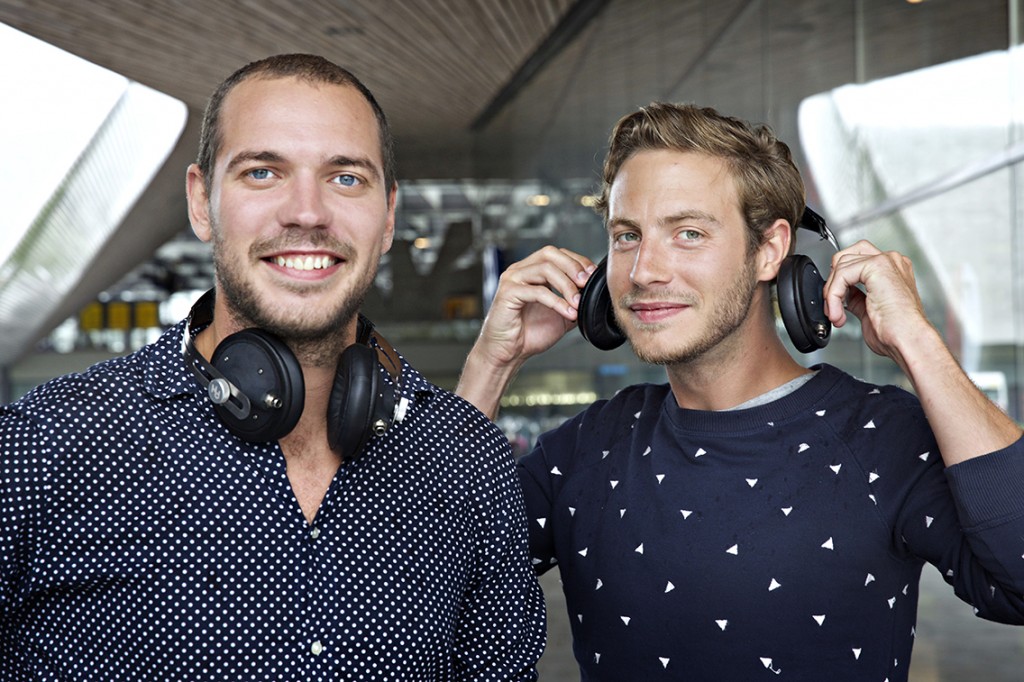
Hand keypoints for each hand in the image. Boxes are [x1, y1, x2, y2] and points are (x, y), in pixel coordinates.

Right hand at [457, 246, 595, 418]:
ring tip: (577, 303)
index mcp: (531, 271)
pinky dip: (556, 301)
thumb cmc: (529, 334)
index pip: (556, 254)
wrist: (509, 353)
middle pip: (550, 254)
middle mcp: (520, 270)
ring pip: (545, 269)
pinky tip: (567, 313)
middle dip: (572, 267)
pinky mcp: (507, 293)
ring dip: (566, 285)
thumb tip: (595, 294)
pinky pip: (537, 291)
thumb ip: (574, 301)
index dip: (577, 261)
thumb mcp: (561, 314)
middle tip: (586, 283)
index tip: (592, 275)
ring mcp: (512, 279)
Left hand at [823, 239, 1021, 462]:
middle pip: (847, 251)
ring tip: (838, 317)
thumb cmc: (901, 343)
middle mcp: (893, 262)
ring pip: (842, 259)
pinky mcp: (883, 270)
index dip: (838, 279)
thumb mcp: (870, 319)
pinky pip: (845, 272)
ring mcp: (890, 263)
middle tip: (834, 310)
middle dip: (833, 279)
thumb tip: (839, 305)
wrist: (917, 352)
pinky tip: (841, 317)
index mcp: (891, 272)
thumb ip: (856, 304)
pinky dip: (836, 295)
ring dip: (833, 290)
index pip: (855, 259)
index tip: (832, 305)